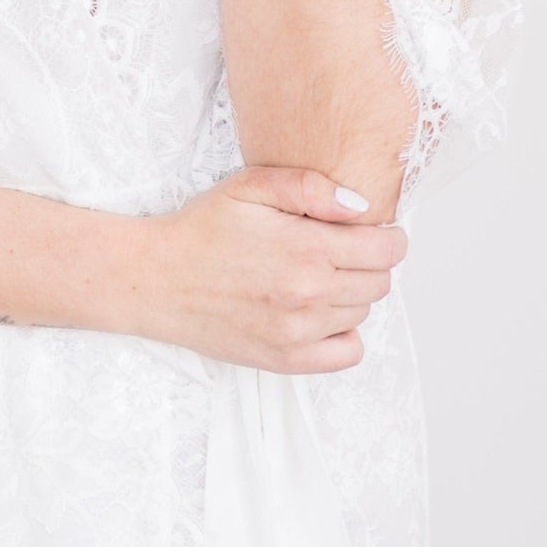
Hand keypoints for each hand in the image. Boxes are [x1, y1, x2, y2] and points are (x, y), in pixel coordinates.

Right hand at [137, 166, 409, 373]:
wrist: (156, 279)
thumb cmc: (202, 229)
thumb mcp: (250, 186)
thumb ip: (309, 187)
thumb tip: (360, 206)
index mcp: (306, 248)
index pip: (386, 249)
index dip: (389, 236)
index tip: (376, 231)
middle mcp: (309, 294)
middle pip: (380, 282)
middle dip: (371, 262)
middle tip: (342, 250)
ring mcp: (299, 332)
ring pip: (363, 313)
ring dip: (353, 293)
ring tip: (320, 276)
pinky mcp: (286, 360)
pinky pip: (347, 353)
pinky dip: (344, 333)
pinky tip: (320, 313)